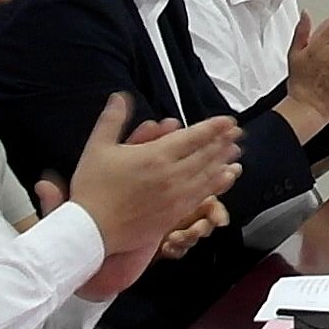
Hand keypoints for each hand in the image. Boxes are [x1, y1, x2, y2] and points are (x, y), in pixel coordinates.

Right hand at [60, 98, 244, 251]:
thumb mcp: (97, 147)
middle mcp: (171, 175)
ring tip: (236, 152)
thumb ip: (113, 120)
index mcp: (155, 156)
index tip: (228, 121)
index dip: (214, 127)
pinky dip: (218, 185)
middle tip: (237, 133)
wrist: (92, 230)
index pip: (193, 137)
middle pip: (206, 155)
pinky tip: (225, 178)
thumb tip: (120, 97)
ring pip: (208, 175)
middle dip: (224, 141)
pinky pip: (203, 196)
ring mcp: (176, 197)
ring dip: (224, 161)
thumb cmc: (92, 189)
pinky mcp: (175, 215)